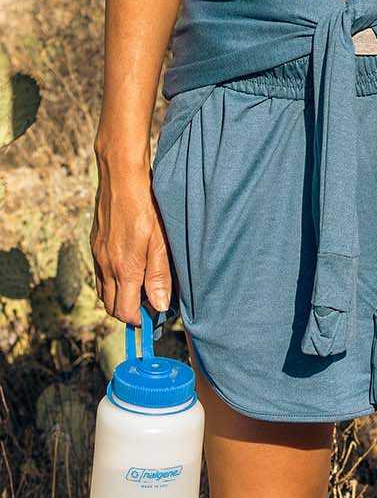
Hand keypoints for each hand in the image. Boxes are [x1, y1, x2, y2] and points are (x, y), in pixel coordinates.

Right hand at [92, 157, 173, 325]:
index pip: (125, 311)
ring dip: (119, 297)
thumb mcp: (160, 241)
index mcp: (124, 269)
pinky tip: (128, 268)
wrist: (121, 177)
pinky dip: (111, 281)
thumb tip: (160, 306)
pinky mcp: (95, 244)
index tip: (155, 316)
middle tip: (150, 304)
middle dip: (128, 312)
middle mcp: (107, 266)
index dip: (140, 319)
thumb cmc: (147, 205)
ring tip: (141, 287)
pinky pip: (99, 274)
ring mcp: (98, 256)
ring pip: (103, 291)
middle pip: (111, 306)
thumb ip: (159, 275)